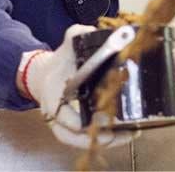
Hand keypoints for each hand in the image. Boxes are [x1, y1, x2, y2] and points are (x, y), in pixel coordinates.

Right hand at [21, 24, 133, 147]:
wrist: (43, 75)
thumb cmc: (59, 62)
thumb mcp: (66, 45)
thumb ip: (78, 35)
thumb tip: (96, 31)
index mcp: (53, 95)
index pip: (65, 115)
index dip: (84, 122)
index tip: (106, 118)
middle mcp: (55, 115)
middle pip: (74, 135)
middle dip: (100, 135)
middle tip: (125, 129)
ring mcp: (62, 126)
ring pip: (80, 142)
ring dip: (106, 141)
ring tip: (130, 134)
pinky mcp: (71, 131)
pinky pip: (85, 141)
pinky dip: (104, 140)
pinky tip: (124, 134)